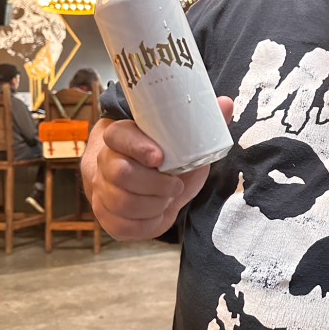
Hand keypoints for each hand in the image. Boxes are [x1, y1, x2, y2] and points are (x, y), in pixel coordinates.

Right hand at [82, 97, 232, 239]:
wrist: (142, 185)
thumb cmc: (163, 160)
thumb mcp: (181, 142)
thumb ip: (201, 125)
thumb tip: (226, 103)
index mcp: (121, 137)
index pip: (118, 136)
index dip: (138, 147)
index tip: (160, 157)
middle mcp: (105, 162)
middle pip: (120, 173)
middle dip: (156, 184)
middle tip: (175, 185)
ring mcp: (102, 191)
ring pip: (123, 202)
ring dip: (155, 204)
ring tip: (168, 198)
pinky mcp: (106, 217)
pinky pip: (123, 226)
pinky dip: (147, 223)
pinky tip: (156, 213)